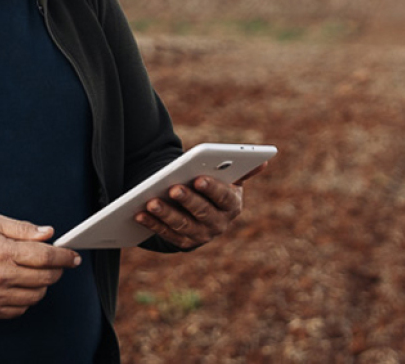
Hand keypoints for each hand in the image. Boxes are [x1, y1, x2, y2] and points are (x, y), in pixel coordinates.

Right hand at [0, 214, 80, 318]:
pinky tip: (20, 286)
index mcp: (3, 252)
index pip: (45, 257)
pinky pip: (22, 309)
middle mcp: (1, 276)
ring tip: (34, 273)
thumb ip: (23, 228)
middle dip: (57, 270)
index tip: (73, 256)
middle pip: (45, 278)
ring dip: (42, 284)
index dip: (65, 257)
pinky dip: (27, 299)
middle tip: (55, 263)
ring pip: (37, 295)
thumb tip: (48, 233)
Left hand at [135, 169, 258, 249]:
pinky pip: (167, 235)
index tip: (198, 178)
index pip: (224, 197)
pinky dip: (153, 224)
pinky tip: (140, 213)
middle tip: (172, 188)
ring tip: (150, 201)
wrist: (203, 214)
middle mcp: (220, 224)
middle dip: (187, 200)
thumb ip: (243, 168)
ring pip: (183, 226)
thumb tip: (264, 160)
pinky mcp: (184, 243)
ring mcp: (201, 236)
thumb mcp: (230, 178)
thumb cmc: (215, 188)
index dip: (212, 189)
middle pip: (203, 212)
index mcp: (233, 205)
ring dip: (166, 214)